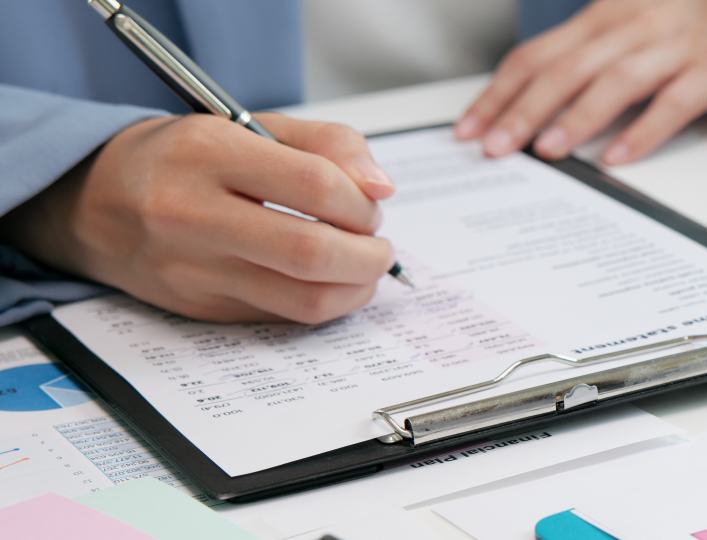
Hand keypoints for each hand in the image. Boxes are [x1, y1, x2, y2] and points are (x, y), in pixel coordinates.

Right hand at [0, 113, 396, 323]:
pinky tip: (326, 282)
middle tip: (379, 247)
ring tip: (362, 267)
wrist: (92, 202)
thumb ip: (327, 144)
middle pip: (311, 252)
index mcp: (208, 153)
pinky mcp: (198, 308)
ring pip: (303, 299)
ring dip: (355, 289)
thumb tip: (381, 188)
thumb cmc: (181, 159)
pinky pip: (281, 317)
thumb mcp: (247, 125)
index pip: (314, 185)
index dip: (361, 202)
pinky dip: (320, 304)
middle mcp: (191, 213)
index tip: (372, 205)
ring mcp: (191, 269)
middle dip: (369, 256)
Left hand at [455, 0, 706, 163]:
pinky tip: (617, 156)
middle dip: (525, 109)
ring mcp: (672, 49)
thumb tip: (522, 98)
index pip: (536, 55)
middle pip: (567, 69)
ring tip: (546, 150)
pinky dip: (643, 131)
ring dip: (577, 118)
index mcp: (601, 16)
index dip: (500, 93)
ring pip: (616, 82)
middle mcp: (631, 28)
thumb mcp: (619, 16)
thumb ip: (576, 49)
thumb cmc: (677, 14)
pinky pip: (673, 103)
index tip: (470, 128)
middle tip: (495, 147)